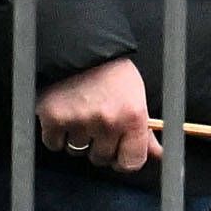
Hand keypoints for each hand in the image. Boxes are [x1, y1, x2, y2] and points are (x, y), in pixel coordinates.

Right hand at [35, 57, 159, 172]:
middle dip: (98, 145)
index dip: (124, 160)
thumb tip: (157, 155)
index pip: (132, 162)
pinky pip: (54, 144)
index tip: (119, 153)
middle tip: (97, 121)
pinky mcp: (53, 119)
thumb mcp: (136, 97)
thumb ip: (144, 131)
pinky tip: (64, 113)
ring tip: (81, 112)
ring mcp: (79, 121)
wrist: (80, 48)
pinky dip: (56, 134)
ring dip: (77, 137)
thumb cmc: (112, 73)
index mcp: (133, 116)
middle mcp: (108, 121)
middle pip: (101, 158)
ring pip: (76, 151)